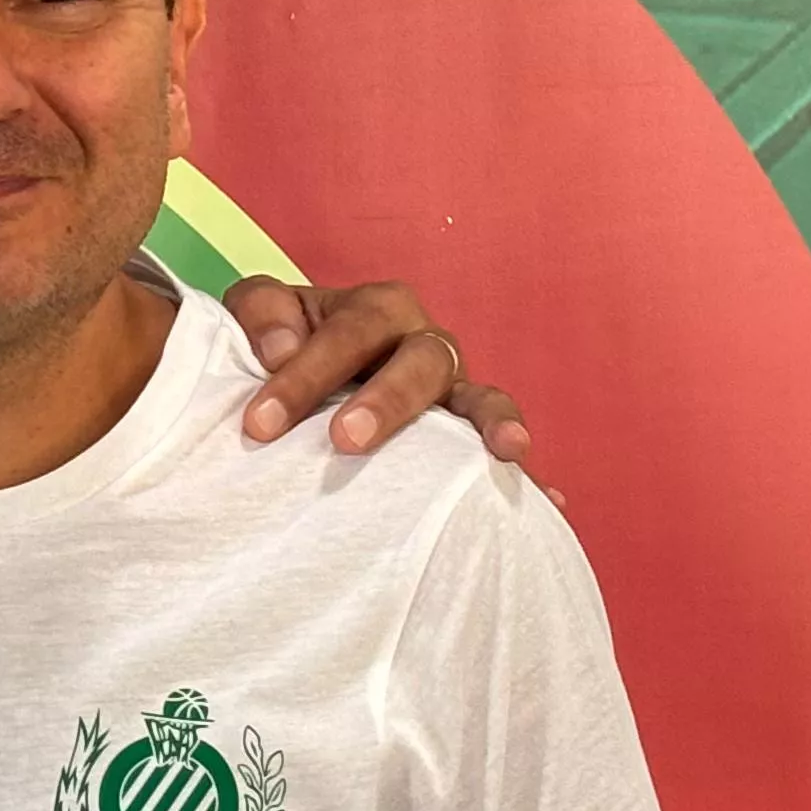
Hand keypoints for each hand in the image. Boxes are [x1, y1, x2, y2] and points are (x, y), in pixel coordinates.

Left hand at [222, 276, 531, 464]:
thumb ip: (261, 315)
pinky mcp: (467, 438)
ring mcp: (454, 391)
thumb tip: (279, 350)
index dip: (304, 375)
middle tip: (346, 440)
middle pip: (421, 360)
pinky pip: (504, 453)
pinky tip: (550, 501)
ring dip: (490, 423)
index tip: (260, 424)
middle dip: (388, 400)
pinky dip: (531, 474)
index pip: (348, 333)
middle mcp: (424, 343)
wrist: (304, 375)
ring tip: (506, 452)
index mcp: (376, 309)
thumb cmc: (282, 345)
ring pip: (479, 398)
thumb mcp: (261, 314)